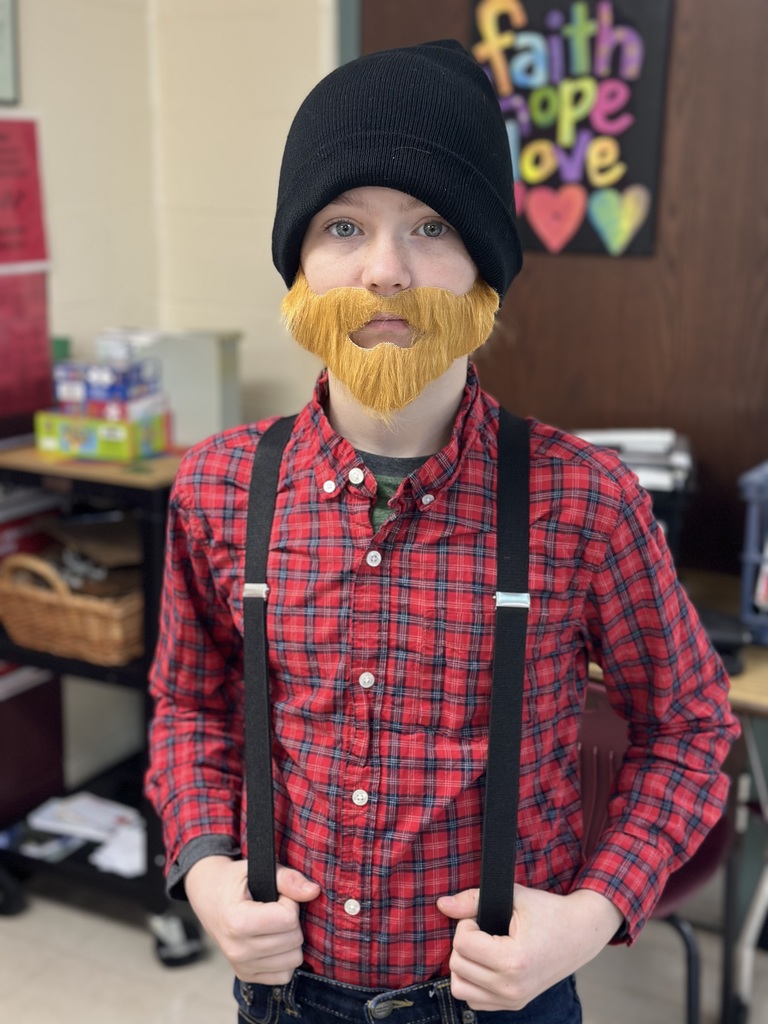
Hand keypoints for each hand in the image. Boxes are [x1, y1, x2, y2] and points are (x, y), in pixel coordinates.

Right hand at [185, 856, 319, 982]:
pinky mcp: (245, 976)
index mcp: (237, 922)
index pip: (288, 919)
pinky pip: (284, 975)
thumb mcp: (258, 869)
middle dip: (291, 920)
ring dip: (290, 939)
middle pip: (294, 940)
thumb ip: (288, 879)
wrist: (207, 896)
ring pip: (293, 960)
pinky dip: (284, 957)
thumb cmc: (233, 881)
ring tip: (272, 924)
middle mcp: (237, 950)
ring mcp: (240, 966)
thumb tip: (314, 891)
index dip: (289, 902)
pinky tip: (272, 940)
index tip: (276, 896)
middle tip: (274, 908)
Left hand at [437, 884, 622, 1010]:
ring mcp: (513, 1000)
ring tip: (482, 947)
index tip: (481, 918)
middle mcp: (512, 987)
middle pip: (457, 965)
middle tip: (483, 930)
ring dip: (464, 965)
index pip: (462, 944)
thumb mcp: (514, 897)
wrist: (580, 934)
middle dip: (464, 942)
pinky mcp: (513, 1005)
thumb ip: (473, 900)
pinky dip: (473, 982)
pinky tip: (487, 963)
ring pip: (460, 988)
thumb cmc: (549, 913)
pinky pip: (473, 1000)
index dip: (467, 924)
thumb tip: (442, 904)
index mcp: (513, 960)